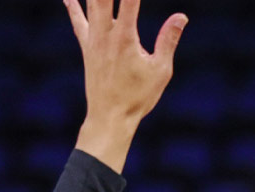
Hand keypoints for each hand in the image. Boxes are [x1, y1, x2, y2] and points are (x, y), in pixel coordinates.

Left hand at [65, 0, 185, 170]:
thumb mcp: (160, 70)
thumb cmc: (138, 97)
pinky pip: (78, 21)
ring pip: (90, 3)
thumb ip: (169, 40)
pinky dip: (73, 6)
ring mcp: (93, 38)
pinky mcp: (87, 47)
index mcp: (126, 36)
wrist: (110, 117)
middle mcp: (106, 33)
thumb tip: (181, 16)